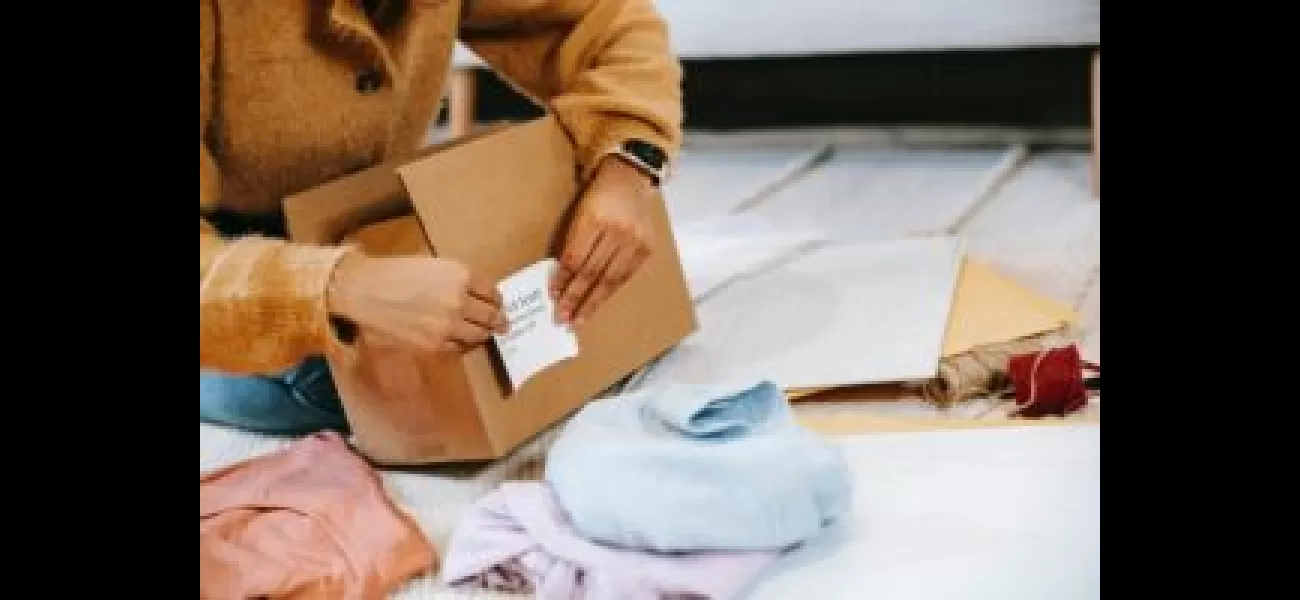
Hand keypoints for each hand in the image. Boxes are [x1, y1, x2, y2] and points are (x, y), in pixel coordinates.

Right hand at [327, 253, 506, 351]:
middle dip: (497, 320)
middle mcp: (459, 300)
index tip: (498, 305)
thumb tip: (474, 294)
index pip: (492, 292)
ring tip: (483, 334)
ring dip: (482, 335)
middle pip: (491, 316)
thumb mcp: (431, 265)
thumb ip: (456, 279)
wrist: (362, 291)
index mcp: (461, 275)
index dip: (497, 300)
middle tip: (502, 325)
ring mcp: (448, 325)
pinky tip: (458, 341)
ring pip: (478, 335)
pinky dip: (461, 345)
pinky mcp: (434, 344)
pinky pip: (458, 349)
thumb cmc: (392, 273)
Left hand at [552, 156, 655, 323]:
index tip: (553, 296)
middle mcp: (616, 230)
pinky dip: (610, 291)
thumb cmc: (598, 195)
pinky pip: (625, 276)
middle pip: (592, 271)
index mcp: (594, 217)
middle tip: (563, 318)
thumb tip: (561, 277)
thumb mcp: (579, 211)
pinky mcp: (646, 248)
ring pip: (610, 279)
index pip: (575, 257)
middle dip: (575, 297)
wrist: (631, 178)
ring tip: (579, 318)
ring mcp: (634, 240)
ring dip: (593, 302)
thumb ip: (571, 241)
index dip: (563, 279)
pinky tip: (598, 302)